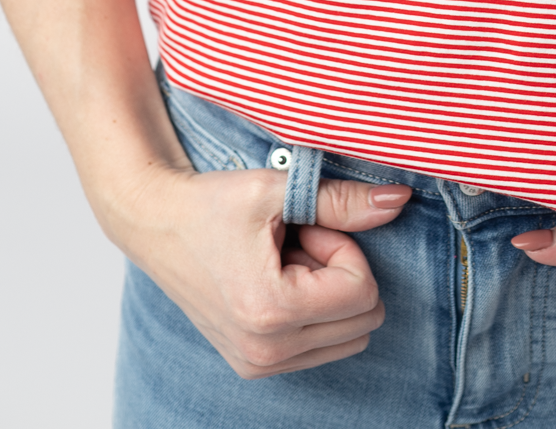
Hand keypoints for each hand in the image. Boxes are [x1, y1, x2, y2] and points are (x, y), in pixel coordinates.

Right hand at [118, 163, 410, 378]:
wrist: (156, 224)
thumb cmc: (212, 203)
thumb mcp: (278, 189)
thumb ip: (342, 200)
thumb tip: (399, 201)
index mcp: (271, 312)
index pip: (362, 291)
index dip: (343, 246)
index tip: (305, 226)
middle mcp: (265, 352)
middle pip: (363, 320)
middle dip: (340, 271)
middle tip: (297, 241)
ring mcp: (258, 365)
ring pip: (349, 337)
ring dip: (329, 293)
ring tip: (286, 260)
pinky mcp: (254, 366)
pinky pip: (322, 348)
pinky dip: (314, 311)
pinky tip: (277, 278)